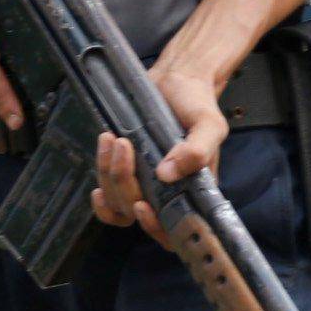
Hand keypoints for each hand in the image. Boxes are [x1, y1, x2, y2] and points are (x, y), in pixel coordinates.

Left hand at [89, 60, 228, 245]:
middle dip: (125, 184)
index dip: (155, 228)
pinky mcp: (126, 170)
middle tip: (126, 147)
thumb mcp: (209, 125)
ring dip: (110, 173)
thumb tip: (167, 174)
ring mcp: (144, 183)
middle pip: (136, 212)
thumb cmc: (198, 104)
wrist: (177, 80)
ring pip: (117, 201)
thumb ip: (197, 151)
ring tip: (114, 140)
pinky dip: (101, 174)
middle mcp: (166, 194)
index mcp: (191, 192)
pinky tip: (104, 154)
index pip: (173, 230)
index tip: (143, 207)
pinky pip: (107, 188)